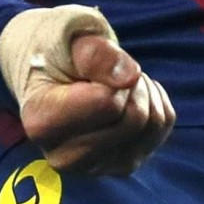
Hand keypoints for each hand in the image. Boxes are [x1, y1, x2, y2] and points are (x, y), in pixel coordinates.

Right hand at [0, 5, 175, 175]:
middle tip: (109, 72)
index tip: (91, 68)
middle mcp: (64, 156)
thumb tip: (130, 77)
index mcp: (42, 123)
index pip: (107, 103)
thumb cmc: (57, 50)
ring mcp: (95, 167)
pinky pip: (161, 128)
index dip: (113, 76)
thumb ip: (96, 54)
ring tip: (115, 83)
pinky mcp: (120, 165)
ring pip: (151, 125)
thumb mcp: (69, 36)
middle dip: (132, 84)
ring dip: (144, 92)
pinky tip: (127, 97)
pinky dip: (154, 103)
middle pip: (133, 119)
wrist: (50, 73)